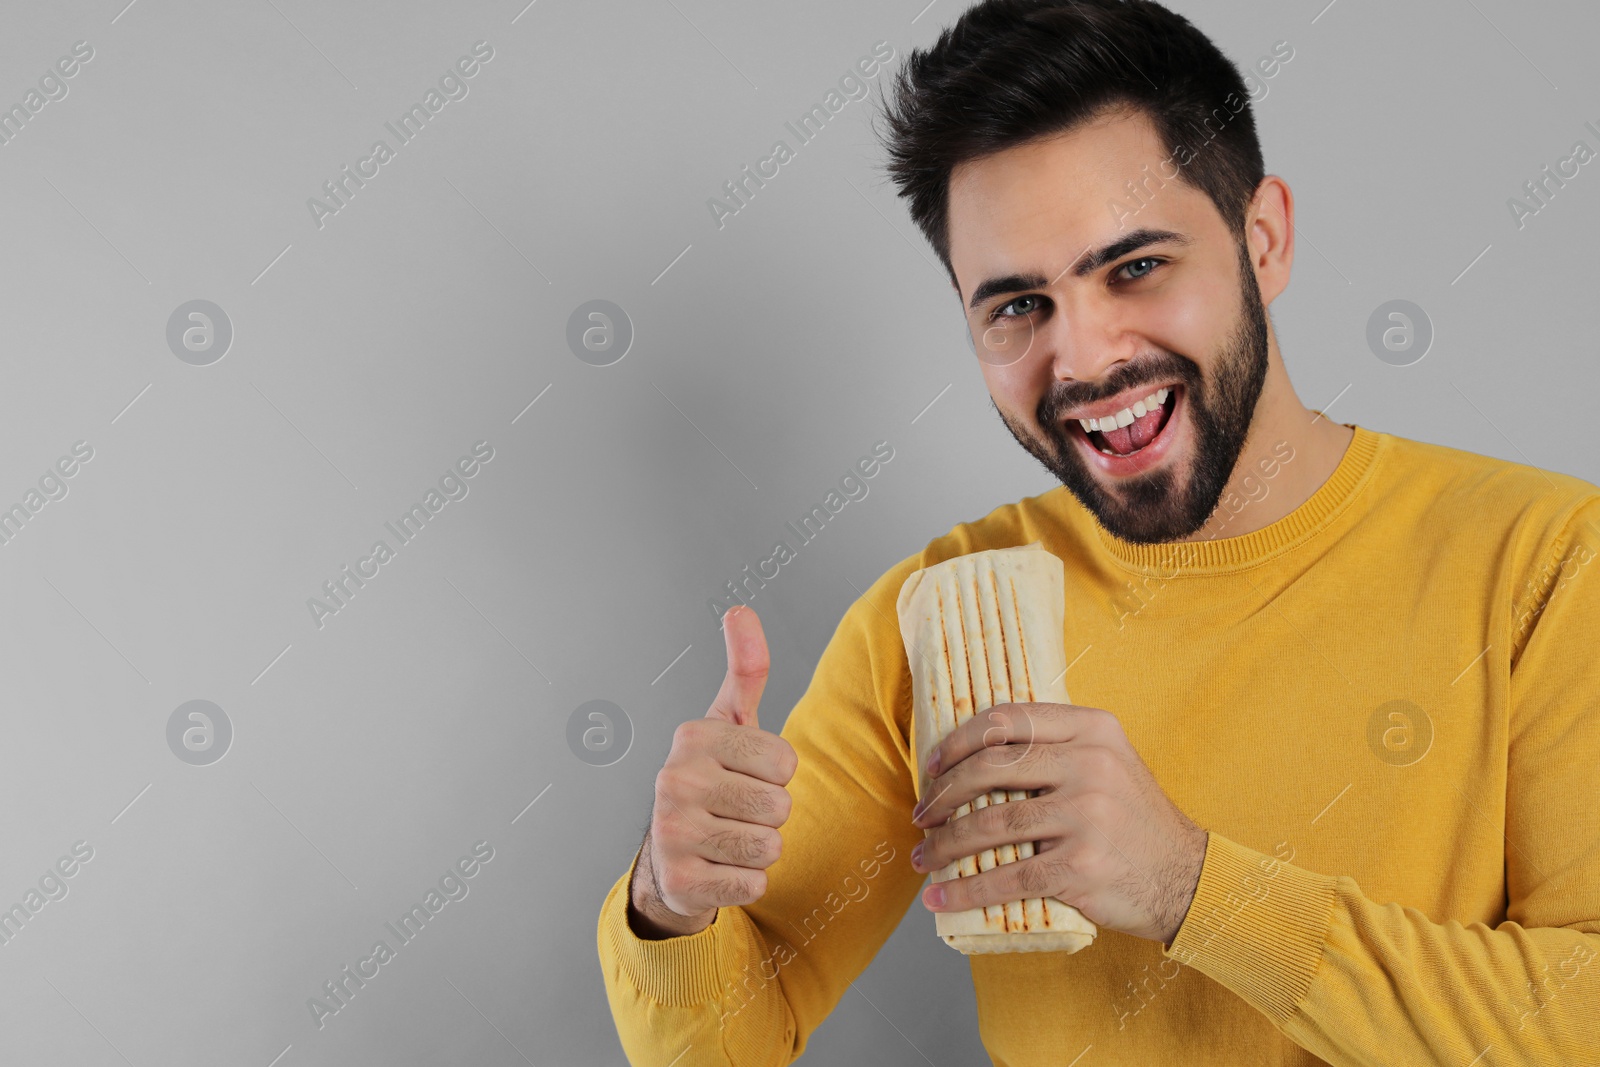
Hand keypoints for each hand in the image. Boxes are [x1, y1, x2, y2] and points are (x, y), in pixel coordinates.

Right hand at [629, 606, 797, 939]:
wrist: (671, 857)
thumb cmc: (712, 781)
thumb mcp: (730, 723)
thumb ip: (745, 668)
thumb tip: (740, 609)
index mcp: (693, 737)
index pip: (785, 761)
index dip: (777, 775)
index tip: (746, 776)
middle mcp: (675, 780)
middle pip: (780, 806)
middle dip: (771, 816)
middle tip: (738, 812)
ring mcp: (673, 833)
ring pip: (770, 846)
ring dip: (760, 849)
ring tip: (729, 839)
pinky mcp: (681, 881)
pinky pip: (753, 883)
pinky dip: (746, 882)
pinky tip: (719, 868)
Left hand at [908, 703, 1206, 944]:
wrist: (1185, 877)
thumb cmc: (1133, 820)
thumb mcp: (1108, 762)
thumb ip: (1056, 747)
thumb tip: (974, 752)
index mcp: (1093, 728)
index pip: (1006, 720)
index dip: (958, 741)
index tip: (932, 766)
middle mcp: (1091, 764)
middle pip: (989, 769)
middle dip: (942, 795)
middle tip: (922, 816)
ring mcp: (1086, 815)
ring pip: (990, 824)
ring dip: (944, 845)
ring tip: (923, 857)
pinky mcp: (1081, 866)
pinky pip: (1007, 877)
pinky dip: (967, 890)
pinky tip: (942, 897)